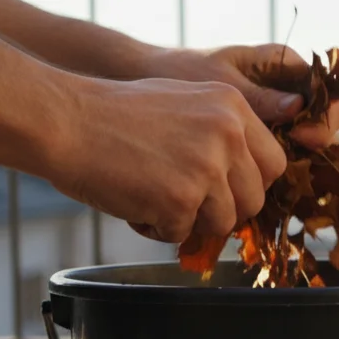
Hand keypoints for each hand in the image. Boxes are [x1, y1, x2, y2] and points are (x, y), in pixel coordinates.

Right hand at [47, 77, 287, 242]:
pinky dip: (156, 228)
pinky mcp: (181, 199)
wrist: (65, 120)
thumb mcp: (185, 103)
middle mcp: (228, 133)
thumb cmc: (114, 115)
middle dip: (222, 210)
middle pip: (253, 200)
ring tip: (153, 195)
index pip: (273, 163)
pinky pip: (182, 234)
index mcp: (232, 106)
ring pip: (222, 222)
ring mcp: (207, 167)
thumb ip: (221, 135)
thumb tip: (246, 180)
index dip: (249, 184)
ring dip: (189, 220)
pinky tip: (133, 201)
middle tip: (185, 200)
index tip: (225, 189)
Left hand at [139, 44, 338, 150]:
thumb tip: (297, 106)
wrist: (154, 83)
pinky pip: (282, 153)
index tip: (300, 134)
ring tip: (274, 169)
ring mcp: (277, 114)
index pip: (324, 92)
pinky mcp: (261, 137)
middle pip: (324, 119)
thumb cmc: (185, 72)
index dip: (322, 116)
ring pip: (306, 141)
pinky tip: (259, 179)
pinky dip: (276, 168)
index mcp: (284, 64)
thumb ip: (259, 96)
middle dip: (316, 139)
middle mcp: (287, 89)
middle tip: (292, 153)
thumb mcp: (221, 82)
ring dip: (299, 158)